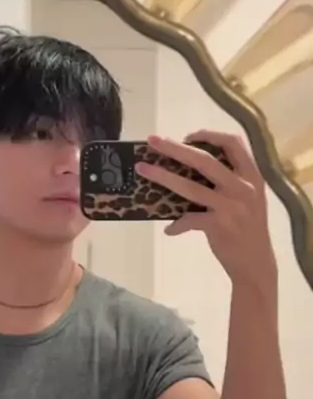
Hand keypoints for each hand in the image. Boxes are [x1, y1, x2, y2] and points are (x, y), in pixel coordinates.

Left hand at [135, 129, 277, 286]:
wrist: (256, 264)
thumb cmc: (248, 227)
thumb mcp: (249, 197)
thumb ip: (230, 180)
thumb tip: (190, 165)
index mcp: (251, 175)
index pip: (233, 142)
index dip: (208, 135)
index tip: (187, 136)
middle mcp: (243, 186)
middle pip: (204, 159)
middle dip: (175, 147)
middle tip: (152, 140)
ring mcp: (231, 206)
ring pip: (190, 186)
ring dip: (163, 176)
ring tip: (142, 169)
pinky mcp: (219, 226)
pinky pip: (189, 219)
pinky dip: (177, 224)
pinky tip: (169, 230)